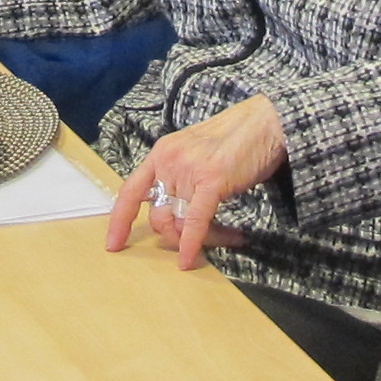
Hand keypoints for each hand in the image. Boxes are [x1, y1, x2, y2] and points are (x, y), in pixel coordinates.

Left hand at [103, 95, 288, 268]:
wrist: (267, 122)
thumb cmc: (237, 140)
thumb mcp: (195, 152)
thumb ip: (180, 177)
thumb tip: (177, 216)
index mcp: (161, 153)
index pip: (129, 191)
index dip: (119, 221)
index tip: (114, 244)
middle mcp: (169, 160)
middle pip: (158, 215)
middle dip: (175, 236)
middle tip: (199, 242)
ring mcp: (188, 169)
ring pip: (180, 222)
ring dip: (198, 239)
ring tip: (225, 237)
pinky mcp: (211, 180)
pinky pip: (194, 222)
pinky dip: (191, 244)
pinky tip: (190, 259)